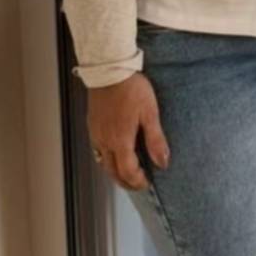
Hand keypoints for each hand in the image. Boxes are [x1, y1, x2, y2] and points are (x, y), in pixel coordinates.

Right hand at [86, 75, 169, 191]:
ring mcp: (96, 134)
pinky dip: (107, 159)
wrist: (110, 71)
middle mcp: (104, 141)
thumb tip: (163, 161)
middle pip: (112, 172)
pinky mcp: (92, 126)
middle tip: (138, 184)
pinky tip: (115, 153)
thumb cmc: (131, 88)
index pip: (127, 171)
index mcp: (120, 141)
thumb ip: (156, 140)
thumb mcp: (150, 113)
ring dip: (115, 172)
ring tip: (128, 173)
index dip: (138, 181)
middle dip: (126, 182)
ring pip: (103, 163)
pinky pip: (97, 150)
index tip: (147, 182)